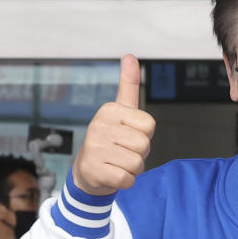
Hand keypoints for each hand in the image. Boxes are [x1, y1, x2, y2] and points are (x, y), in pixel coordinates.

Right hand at [71, 54, 155, 194]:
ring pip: (137, 163)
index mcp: (109, 110)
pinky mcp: (94, 170)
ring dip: (132, 169)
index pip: (149, 126)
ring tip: (116, 163)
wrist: (88, 172)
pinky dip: (125, 182)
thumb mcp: (121, 111)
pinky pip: (127, 180)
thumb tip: (130, 56)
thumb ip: (128, 85)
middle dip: (139, 154)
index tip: (128, 136)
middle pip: (144, 145)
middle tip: (122, 152)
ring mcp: (94, 148)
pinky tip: (111, 174)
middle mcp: (99, 125)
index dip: (144, 136)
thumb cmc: (111, 140)